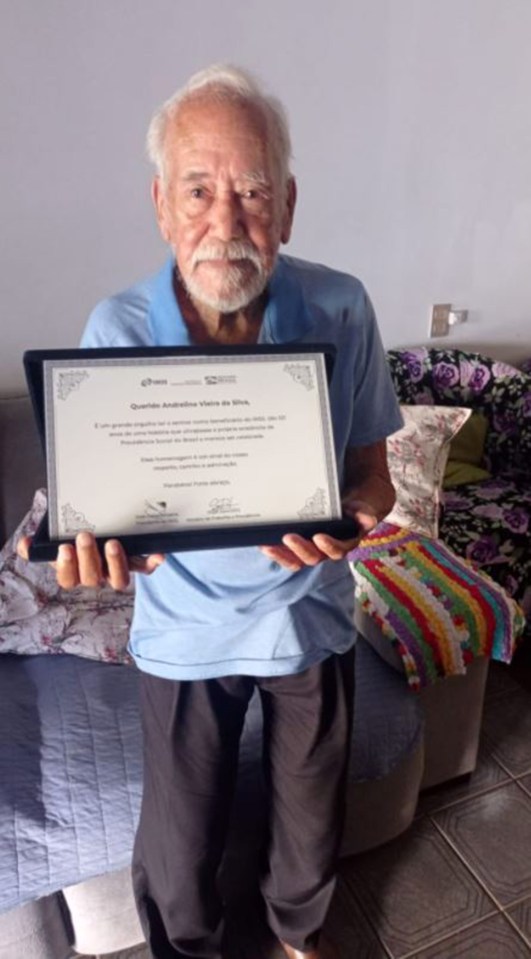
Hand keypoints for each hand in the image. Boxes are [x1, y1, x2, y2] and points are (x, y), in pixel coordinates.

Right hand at [17, 531, 164, 590]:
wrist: (102, 526)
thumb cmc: (75, 534)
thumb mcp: (55, 536)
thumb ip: (40, 543)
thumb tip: (26, 544)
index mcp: (75, 571)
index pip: (68, 579)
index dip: (66, 566)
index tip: (64, 547)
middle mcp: (96, 575)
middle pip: (92, 579)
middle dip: (88, 558)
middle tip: (85, 536)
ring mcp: (117, 571)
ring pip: (118, 580)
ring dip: (115, 564)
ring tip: (112, 543)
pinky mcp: (138, 564)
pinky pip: (146, 568)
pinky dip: (152, 563)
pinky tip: (158, 554)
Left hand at [259, 499, 377, 570]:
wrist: (351, 509)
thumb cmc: (355, 509)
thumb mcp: (362, 507)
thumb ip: (364, 512)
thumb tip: (367, 519)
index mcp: (345, 544)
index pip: (336, 551)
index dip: (328, 546)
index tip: (318, 537)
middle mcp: (327, 552)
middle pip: (313, 557)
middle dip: (299, 549)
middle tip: (287, 537)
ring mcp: (312, 551)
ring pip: (297, 560)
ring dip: (282, 555)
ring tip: (268, 546)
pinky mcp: (299, 548)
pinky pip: (287, 555)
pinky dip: (276, 551)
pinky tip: (263, 544)